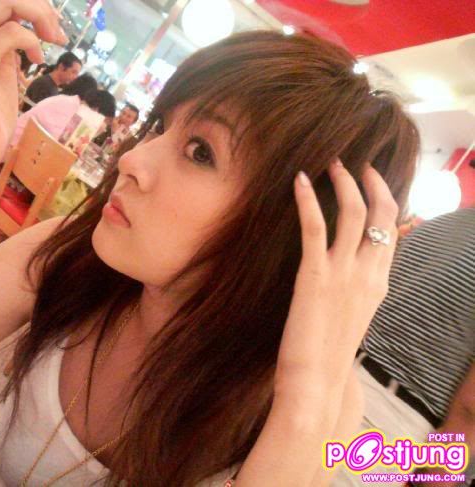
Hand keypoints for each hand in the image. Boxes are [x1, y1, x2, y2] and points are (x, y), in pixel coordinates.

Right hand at [0, 0, 66, 171]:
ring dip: (38, 16)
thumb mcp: (6, 65)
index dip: (32, 4)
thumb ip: (12, 40)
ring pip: (4, 2)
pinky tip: (36, 59)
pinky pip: (10, 33)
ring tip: (53, 40)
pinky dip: (31, 41)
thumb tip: (34, 22)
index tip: (53, 26)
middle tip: (57, 33)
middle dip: (38, 5)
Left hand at [273, 161, 398, 429]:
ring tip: (332, 163)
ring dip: (344, 183)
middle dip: (372, 183)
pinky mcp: (315, 274)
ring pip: (355, 213)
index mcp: (380, 283)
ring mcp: (344, 272)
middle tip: (357, 165)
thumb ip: (358, 294)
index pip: (391, 232)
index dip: (386, 203)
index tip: (373, 184)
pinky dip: (308, 200)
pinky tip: (300, 181)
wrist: (317, 382)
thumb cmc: (330, 355)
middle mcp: (369, 273)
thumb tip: (353, 279)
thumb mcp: (354, 320)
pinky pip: (315, 226)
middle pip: (382, 215)